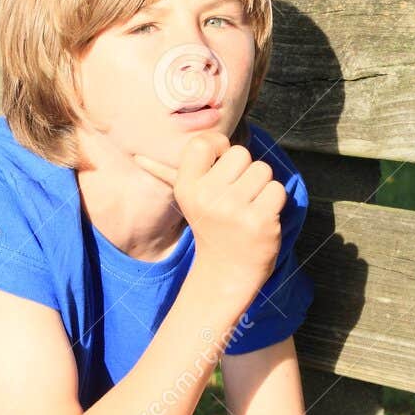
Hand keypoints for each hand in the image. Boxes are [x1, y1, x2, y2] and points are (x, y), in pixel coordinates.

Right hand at [131, 130, 284, 307]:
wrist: (227, 271)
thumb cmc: (210, 226)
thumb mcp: (187, 199)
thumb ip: (168, 173)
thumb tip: (137, 156)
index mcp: (187, 188)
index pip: (203, 143)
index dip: (219, 145)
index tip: (222, 161)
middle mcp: (207, 197)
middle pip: (241, 153)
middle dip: (245, 170)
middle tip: (236, 195)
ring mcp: (234, 210)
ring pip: (263, 169)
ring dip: (261, 186)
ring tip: (249, 206)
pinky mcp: (260, 221)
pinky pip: (277, 189)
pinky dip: (274, 201)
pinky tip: (261, 217)